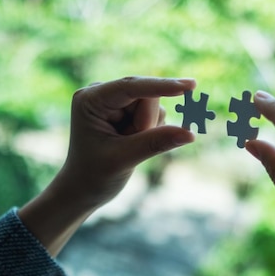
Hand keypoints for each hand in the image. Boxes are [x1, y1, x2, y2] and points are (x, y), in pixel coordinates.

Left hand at [57, 76, 195, 208]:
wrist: (84, 189)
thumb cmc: (95, 175)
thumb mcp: (124, 159)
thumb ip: (156, 143)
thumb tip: (190, 134)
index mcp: (91, 99)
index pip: (131, 86)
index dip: (162, 86)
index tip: (190, 85)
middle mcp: (102, 93)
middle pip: (147, 96)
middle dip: (147, 123)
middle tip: (131, 145)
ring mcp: (116, 100)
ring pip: (154, 106)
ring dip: (149, 129)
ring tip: (126, 146)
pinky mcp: (128, 110)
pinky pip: (155, 114)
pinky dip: (151, 131)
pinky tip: (132, 142)